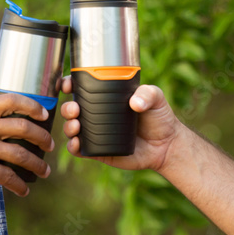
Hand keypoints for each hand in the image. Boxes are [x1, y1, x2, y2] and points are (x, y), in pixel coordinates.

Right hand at [0, 93, 53, 196]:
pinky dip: (19, 185)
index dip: (32, 106)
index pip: (12, 100)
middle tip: (50, 145)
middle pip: (22, 127)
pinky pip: (8, 176)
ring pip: (20, 154)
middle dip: (41, 137)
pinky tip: (25, 190)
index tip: (44, 115)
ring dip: (37, 164)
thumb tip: (17, 120)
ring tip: (45, 170)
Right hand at [59, 78, 182, 172]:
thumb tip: (135, 103)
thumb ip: (148, 94)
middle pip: (72, 108)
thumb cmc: (160, 117)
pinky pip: (80, 149)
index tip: (68, 84)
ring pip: (72, 128)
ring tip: (76, 126)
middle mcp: (97, 113)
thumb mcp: (156, 98)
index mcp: (106, 96)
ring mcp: (96, 132)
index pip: (82, 87)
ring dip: (68, 126)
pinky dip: (73, 147)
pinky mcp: (99, 150)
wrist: (166, 146)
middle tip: (75, 109)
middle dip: (67, 107)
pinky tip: (76, 143)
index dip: (70, 84)